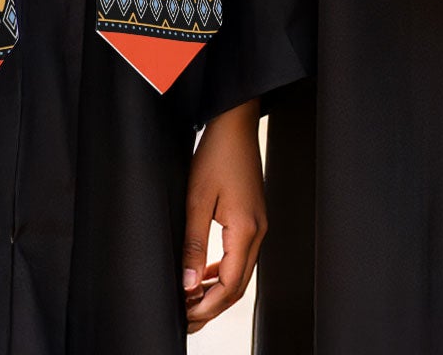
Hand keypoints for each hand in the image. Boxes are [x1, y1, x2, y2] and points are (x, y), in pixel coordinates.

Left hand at [182, 100, 266, 330]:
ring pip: (241, 273)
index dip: (207, 307)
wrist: (236, 124)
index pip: (230, 285)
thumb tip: (188, 285)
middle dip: (212, 307)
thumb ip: (193, 246)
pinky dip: (223, 273)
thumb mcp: (196, 200)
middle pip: (239, 286)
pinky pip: (241, 257)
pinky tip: (204, 275)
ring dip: (217, 292)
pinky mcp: (253, 219)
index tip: (184, 316)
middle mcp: (258, 230)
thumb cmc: (217, 155)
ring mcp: (259, 224)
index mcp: (246, 229)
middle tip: (184, 319)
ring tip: (190, 302)